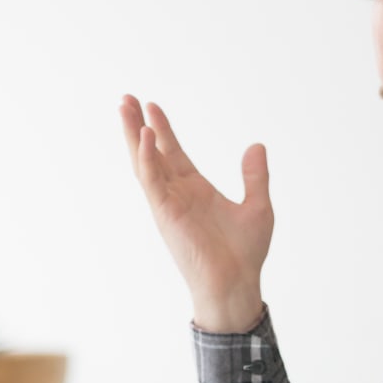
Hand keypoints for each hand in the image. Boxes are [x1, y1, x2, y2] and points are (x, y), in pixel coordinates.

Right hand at [119, 95, 272, 331]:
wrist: (236, 283)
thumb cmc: (245, 253)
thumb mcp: (258, 206)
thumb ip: (254, 176)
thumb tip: (256, 146)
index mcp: (195, 189)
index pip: (173, 152)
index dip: (162, 129)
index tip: (152, 106)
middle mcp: (177, 193)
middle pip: (152, 152)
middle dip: (138, 125)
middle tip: (126, 99)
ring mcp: (168, 202)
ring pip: (145, 162)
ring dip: (134, 134)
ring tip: (124, 107)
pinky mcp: (165, 213)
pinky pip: (152, 181)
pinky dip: (147, 158)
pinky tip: (144, 135)